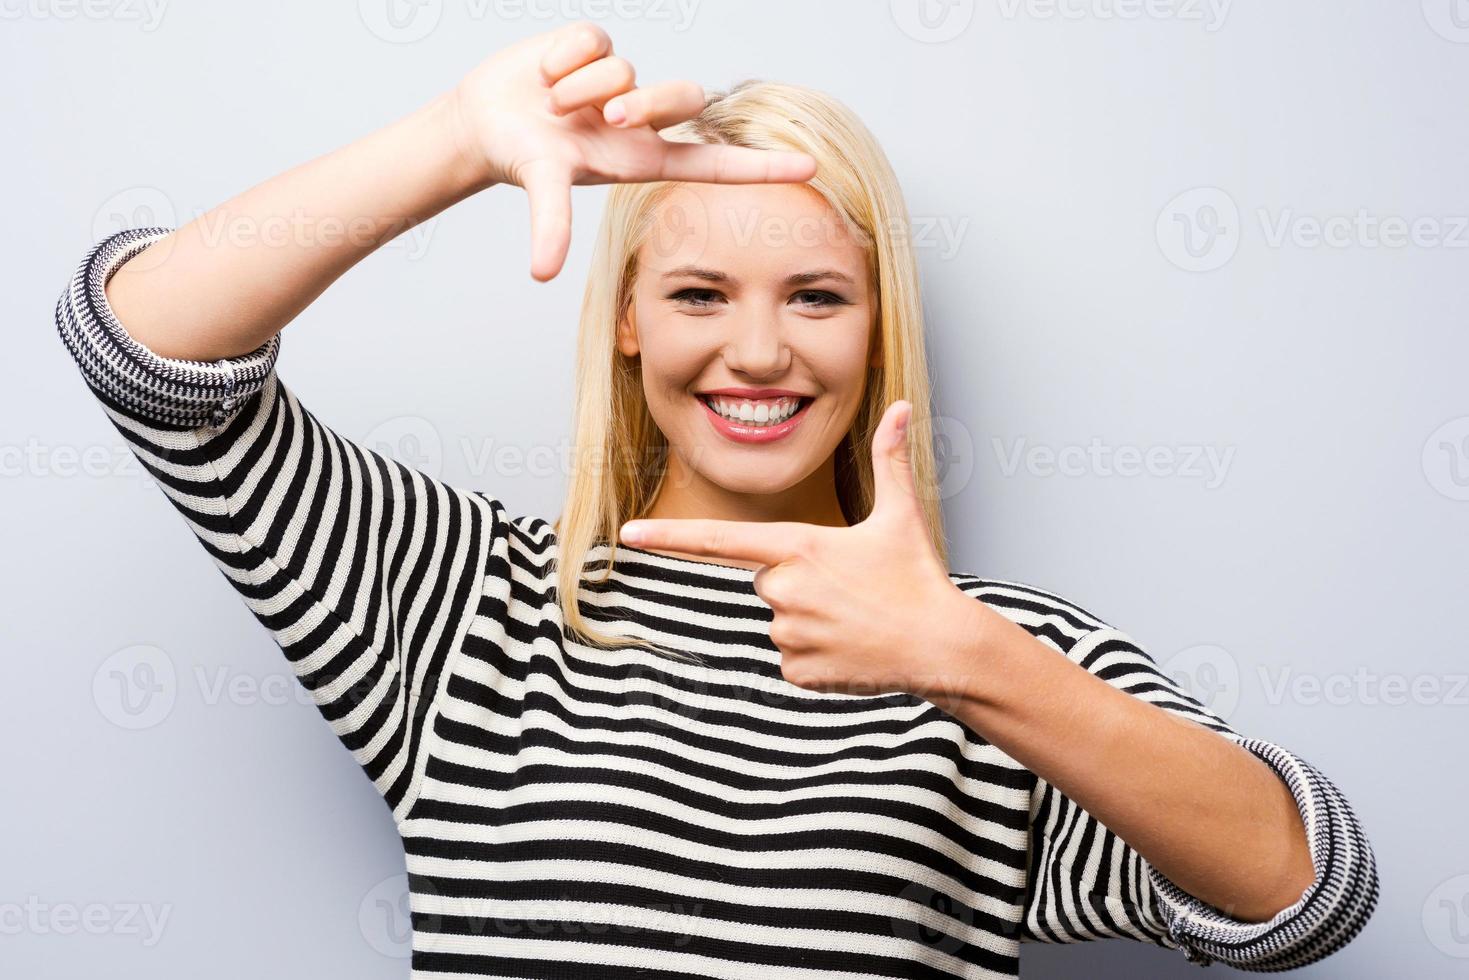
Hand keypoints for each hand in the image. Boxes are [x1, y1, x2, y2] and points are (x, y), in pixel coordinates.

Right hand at [447, 21, 817, 280]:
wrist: (483, 122)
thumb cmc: (522, 159)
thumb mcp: (543, 188)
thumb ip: (550, 225)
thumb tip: (541, 273)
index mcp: (643, 156)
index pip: (716, 163)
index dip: (762, 166)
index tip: (811, 167)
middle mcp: (641, 118)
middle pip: (684, 97)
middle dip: (643, 103)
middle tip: (603, 116)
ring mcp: (623, 79)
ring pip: (626, 69)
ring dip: (581, 86)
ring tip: (552, 103)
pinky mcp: (598, 46)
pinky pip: (594, 39)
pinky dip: (562, 56)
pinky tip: (545, 73)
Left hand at [619, 401, 984, 704]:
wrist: (941, 645)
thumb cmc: (918, 576)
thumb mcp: (901, 514)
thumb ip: (891, 458)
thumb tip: (902, 407)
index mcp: (798, 546)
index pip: (718, 539)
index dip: (670, 535)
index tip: (630, 534)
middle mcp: (784, 589)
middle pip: (767, 579)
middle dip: (801, 580)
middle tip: (849, 586)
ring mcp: (788, 633)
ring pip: (780, 619)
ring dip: (811, 618)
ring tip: (856, 618)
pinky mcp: (797, 670)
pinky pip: (791, 657)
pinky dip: (818, 654)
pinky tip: (852, 648)